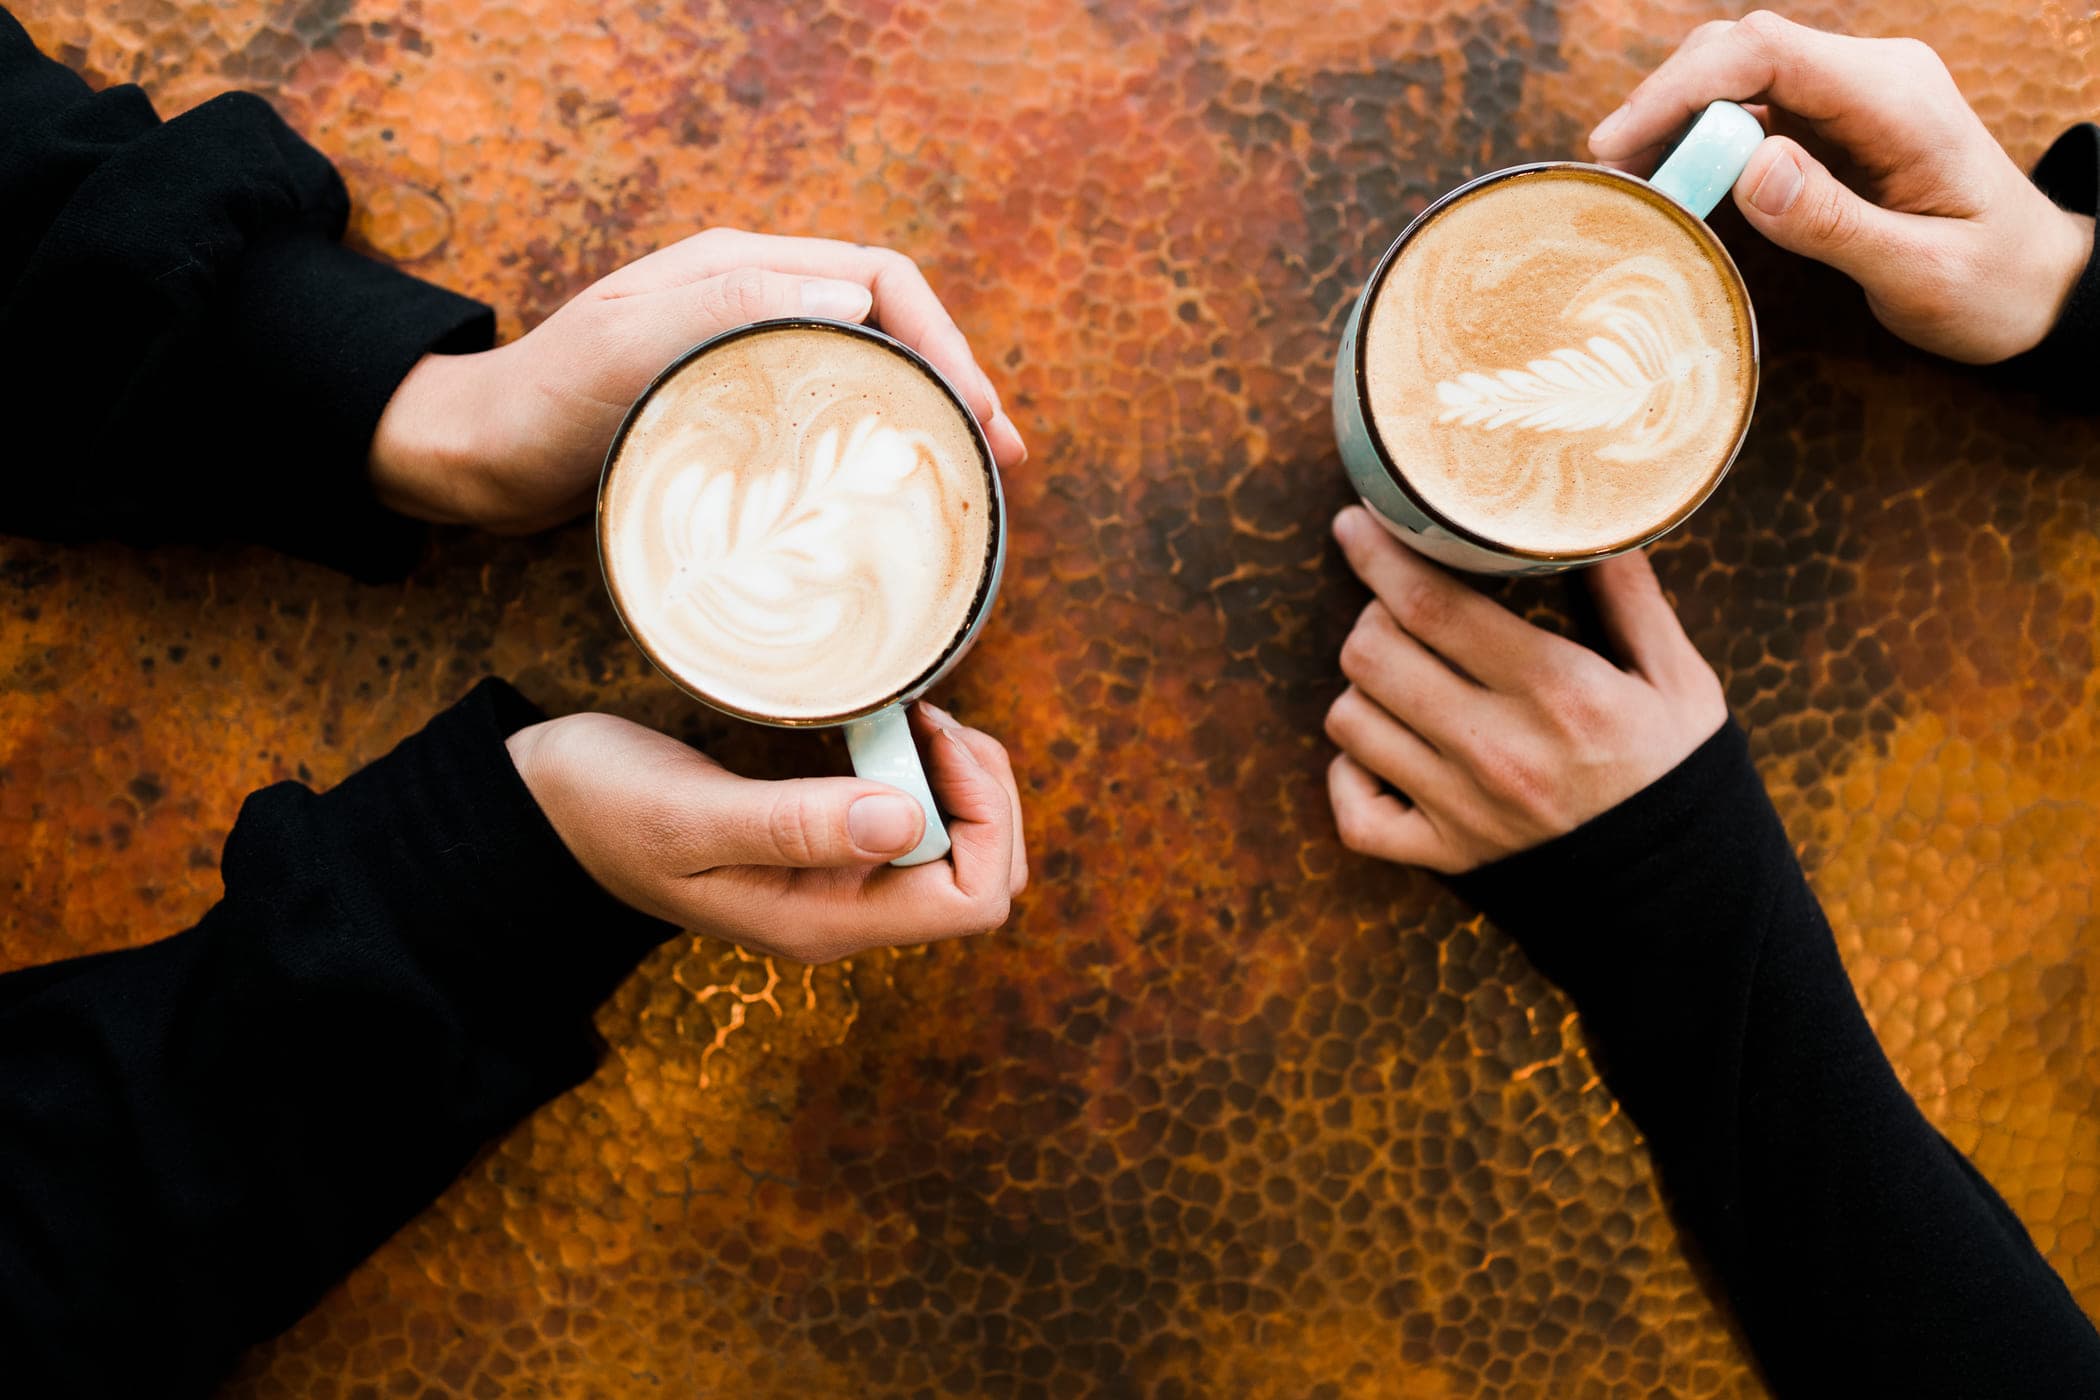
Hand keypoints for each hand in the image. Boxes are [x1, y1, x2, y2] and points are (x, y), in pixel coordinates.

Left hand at [371, 229, 1028, 532]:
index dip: (945, 338)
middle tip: (1001, 459)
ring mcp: (749, 360)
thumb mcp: (627, 346)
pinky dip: (879, 448)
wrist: (477, 457)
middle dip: (958, 382)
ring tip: (973, 477)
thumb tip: (853, 298)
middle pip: (892, 326)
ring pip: (870, 375)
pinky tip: (894, 493)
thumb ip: (727, 309)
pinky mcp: (737, 413)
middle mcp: (758, 304)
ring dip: (928, 418)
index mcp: (745, 271)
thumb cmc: (544, 403)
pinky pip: (832, 417)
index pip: (883, 280)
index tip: (978, 412)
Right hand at [507, 701, 1026, 962]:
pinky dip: (928, 772)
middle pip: (983, 875)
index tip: (933, 737)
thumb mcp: (690, 815)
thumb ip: (793, 824)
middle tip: (931, 717)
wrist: (542, 809)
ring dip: (960, 779)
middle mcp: (844, 913)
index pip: (973, 898)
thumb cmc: (604, 809)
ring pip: (959, 848)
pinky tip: (893, 727)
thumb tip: (905, 819)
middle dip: (984, 792)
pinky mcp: (824, 847)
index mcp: (824, 921)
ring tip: (916, 716)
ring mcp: (836, 883)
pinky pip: (917, 823)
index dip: (984, 817)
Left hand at [1322, 508, 1726, 873]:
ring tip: (1399, 678)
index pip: (1433, 606)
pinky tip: (1381, 752)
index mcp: (1557, 691)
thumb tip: (1592, 518)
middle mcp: (1496, 748)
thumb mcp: (1677, 678)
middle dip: (1371, 615)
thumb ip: (1630, 597)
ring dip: (1363, 688)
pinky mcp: (1446, 857)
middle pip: (1373, 656)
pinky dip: (1351, 777)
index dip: (1380, 555)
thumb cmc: (1678, 773)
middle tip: (1397, 609)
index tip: (1357, 522)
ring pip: (1351, 722)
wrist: (1688, 893)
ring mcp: (1462, 808)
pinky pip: (1355, 813)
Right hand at [1587, 11, 2094, 363]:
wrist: (2038, 285)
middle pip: (1740, 51)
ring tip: (1631, 182)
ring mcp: (1850, 97)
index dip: (1681, 90)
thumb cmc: (1990, 286)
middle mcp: (1869, 78)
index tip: (1620, 148)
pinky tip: (1674, 181)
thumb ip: (1834, 223)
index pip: (1766, 55)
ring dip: (1675, 120)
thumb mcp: (1919, 273)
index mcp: (1895, 99)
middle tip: (1610, 173)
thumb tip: (1751, 169)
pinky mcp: (1833, 123)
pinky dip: (1700, 140)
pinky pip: (1752, 111)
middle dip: (1664, 102)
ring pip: (1737, 76)